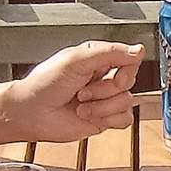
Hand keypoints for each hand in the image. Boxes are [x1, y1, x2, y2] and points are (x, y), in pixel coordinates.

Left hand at [5, 41, 143, 141]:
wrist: (31, 113)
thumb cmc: (45, 84)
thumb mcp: (77, 60)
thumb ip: (110, 53)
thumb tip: (138, 50)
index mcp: (98, 59)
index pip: (130, 60)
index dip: (125, 70)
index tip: (113, 75)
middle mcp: (103, 78)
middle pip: (129, 82)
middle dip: (105, 90)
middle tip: (83, 92)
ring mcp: (104, 100)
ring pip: (127, 102)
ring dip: (102, 106)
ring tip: (80, 105)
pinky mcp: (104, 119)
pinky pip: (125, 120)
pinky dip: (107, 119)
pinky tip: (88, 116)